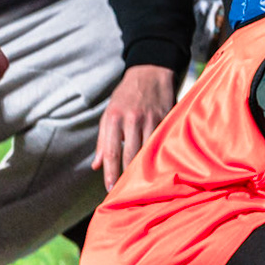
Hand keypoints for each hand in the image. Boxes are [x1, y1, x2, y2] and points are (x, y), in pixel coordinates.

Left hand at [93, 64, 175, 189]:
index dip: (111, 172)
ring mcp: (152, 118)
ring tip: (142, 182)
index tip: (110, 188)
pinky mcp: (167, 118)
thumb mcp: (109, 114)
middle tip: (126, 191)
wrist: (150, 73)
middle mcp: (132, 119)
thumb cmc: (126, 97)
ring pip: (148, 149)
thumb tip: (96, 165)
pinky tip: (159, 165)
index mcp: (114, 118)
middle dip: (127, 174)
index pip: (111, 151)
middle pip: (130, 154)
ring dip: (145, 167)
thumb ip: (103, 140)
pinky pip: (163, 140)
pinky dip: (160, 154)